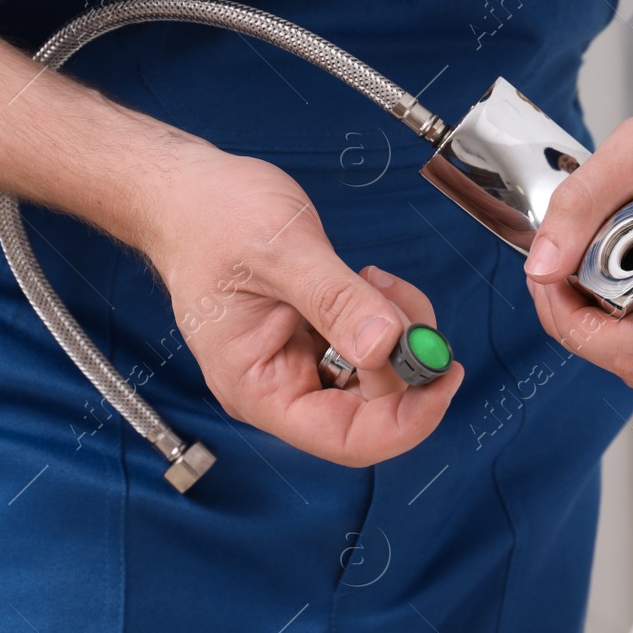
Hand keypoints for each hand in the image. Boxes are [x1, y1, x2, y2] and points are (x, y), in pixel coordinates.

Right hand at [138, 144, 462, 465]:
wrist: (189, 194)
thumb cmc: (210, 221)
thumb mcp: (281, 254)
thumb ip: (337, 302)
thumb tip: (387, 346)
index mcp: (259, 388)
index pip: (345, 438)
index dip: (405, 421)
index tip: (443, 378)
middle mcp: (282, 386)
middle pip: (372, 412)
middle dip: (406, 364)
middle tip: (407, 310)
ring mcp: (302, 363)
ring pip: (381, 377)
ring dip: (401, 335)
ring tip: (377, 282)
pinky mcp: (319, 338)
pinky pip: (374, 347)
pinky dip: (389, 319)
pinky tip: (371, 283)